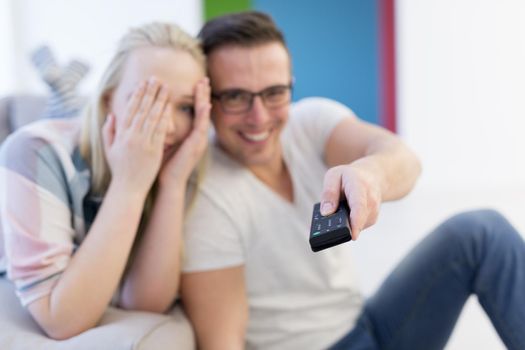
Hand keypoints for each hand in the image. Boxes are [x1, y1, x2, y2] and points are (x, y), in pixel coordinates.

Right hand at [102, 78, 169, 195]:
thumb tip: (111, 115)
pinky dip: (164, 117)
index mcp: (121, 134)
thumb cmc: (119, 169)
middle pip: (142, 109)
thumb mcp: (109, 149)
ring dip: (159, 100)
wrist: (128, 187)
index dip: (137, 95)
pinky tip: (168, 106)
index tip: (143, 83)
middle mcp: (132, 136)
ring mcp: (144, 142)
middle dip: (150, 92)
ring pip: (152, 116)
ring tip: (165, 88)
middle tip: (156, 79)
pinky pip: (160, 130)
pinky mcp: (154, 149)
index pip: (130, 110)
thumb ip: (109, 131)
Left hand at [158, 77, 210, 185]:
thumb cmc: (164, 165)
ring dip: (204, 100)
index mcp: (190, 136)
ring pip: (204, 116)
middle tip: (204, 79)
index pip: (195, 112)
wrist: (168, 183)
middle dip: (202, 95)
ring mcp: (198, 141)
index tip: (195, 83)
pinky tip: (206, 104)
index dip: (195, 98)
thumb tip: (153, 117)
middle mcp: (197, 137)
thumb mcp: (163, 142)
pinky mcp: (196, 146)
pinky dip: (204, 116)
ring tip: (205, 86)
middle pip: (202, 111)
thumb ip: (162, 129)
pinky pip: (201, 128)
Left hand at [320, 160, 382, 239]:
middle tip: (329, 225)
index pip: (359, 206)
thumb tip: (326, 213)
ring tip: (339, 211)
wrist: (369, 176)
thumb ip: (329, 193)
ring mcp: (374, 210)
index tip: (353, 236)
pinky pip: (358, 227)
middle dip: (344, 226)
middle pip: (360, 219)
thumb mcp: (333, 176)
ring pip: (358, 226)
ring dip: (345, 224)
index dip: (356, 221)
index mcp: (359, 186)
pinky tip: (345, 214)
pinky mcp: (372, 219)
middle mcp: (371, 199)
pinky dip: (349, 224)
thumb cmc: (348, 176)